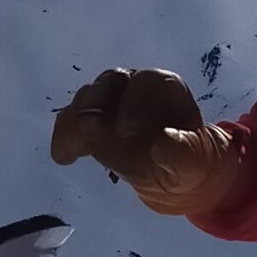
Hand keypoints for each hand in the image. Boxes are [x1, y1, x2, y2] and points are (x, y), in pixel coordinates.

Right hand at [49, 67, 239, 216]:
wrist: (171, 174)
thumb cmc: (186, 163)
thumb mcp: (192, 163)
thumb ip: (182, 152)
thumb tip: (164, 142)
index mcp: (165, 89)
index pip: (148, 82)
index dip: (135, 102)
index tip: (127, 132)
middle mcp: (133, 87)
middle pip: (111, 81)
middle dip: (99, 103)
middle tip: (92, 131)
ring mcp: (108, 102)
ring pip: (87, 97)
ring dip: (77, 119)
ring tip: (75, 148)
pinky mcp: (89, 120)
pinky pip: (70, 119)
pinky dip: (64, 134)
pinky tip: (63, 156)